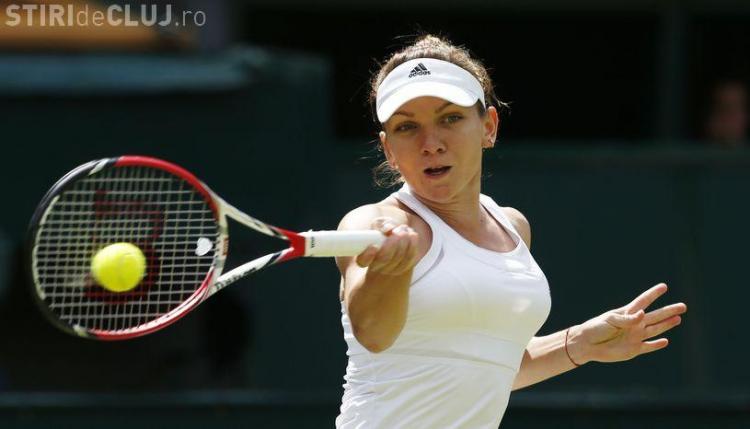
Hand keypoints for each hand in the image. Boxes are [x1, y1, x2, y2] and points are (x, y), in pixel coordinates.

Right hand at [355, 217, 418, 275]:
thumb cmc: (383, 230)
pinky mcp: (405, 266)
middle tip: (396, 231)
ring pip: (399, 258)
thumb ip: (380, 224)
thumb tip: (388, 229)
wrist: (397, 237)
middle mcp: (377, 266)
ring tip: (402, 228)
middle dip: (392, 243)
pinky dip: (413, 244)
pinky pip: (411, 257)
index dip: (368, 255)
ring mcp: (392, 269)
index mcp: (365, 257)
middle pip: (384, 259)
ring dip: (403, 240)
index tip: (374, 245)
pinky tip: (411, 234)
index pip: (362, 261)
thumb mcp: (378, 224)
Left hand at [568, 283, 686, 364]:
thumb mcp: (610, 320)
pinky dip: (657, 344)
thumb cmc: (596, 328)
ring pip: (655, 329)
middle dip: (669, 311)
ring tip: (678, 318)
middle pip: (655, 316)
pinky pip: (648, 346)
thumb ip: (627, 319)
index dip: (654, 293)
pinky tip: (666, 341)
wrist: (587, 345)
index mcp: (628, 313)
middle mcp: (634, 324)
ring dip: (667, 325)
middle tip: (683, 306)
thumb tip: (643, 315)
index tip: (664, 286)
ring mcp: (635, 336)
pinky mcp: (633, 349)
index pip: (644, 301)